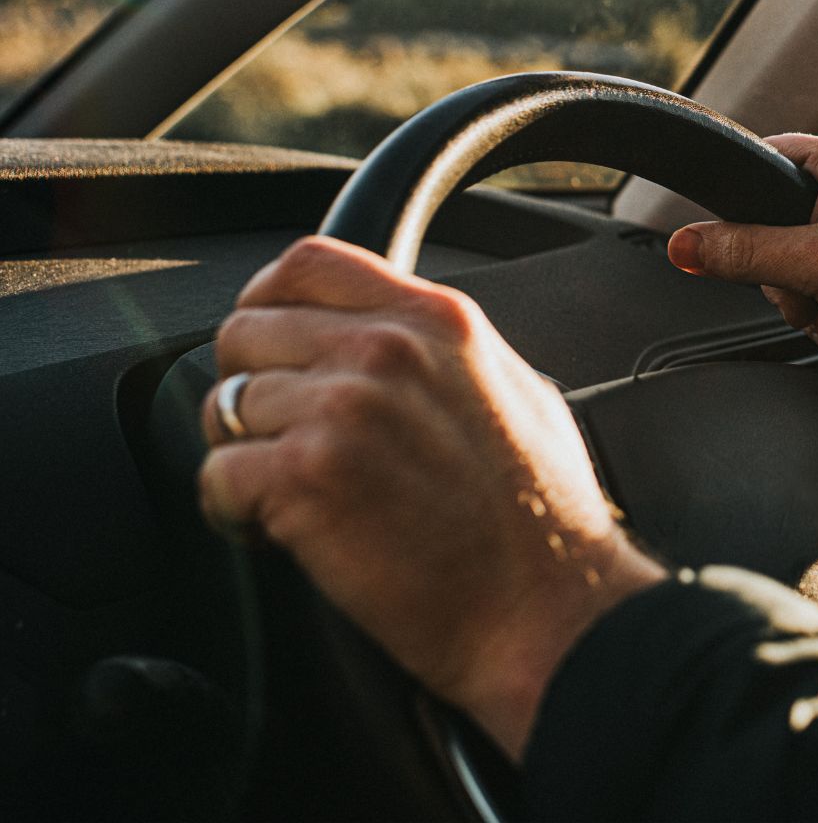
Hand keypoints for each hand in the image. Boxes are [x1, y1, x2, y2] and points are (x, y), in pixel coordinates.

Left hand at [199, 236, 663, 758]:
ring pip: (225, 407)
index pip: (309, 262)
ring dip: (245, 457)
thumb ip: (446, 353)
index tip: (270, 345)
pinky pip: (216, 475)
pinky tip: (281, 532)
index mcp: (439, 321)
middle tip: (287, 443)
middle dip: (252, 391)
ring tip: (295, 497)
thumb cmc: (544, 523)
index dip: (268, 302)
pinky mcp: (307, 477)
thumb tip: (391, 342)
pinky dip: (234, 512)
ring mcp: (344, 409)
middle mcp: (387, 350)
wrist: (547, 609)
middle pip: (247, 332)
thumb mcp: (519, 393)